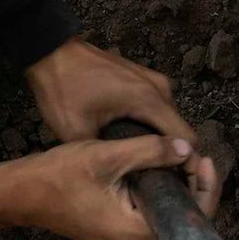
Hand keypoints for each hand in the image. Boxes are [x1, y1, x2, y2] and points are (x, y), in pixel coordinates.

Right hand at [0, 131, 205, 239]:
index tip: (201, 158)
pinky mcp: (116, 238)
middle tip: (191, 155)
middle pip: (181, 220)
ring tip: (179, 160)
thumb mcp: (108, 155)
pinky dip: (158, 197)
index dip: (204, 187)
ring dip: (175, 190)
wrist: (23, 193)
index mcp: (135, 235)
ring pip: (166, 218)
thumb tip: (187, 149)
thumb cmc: (59, 176)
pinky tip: (159, 173)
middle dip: (191, 186)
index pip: (191, 218)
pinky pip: (149, 219)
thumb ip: (151, 151)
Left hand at [27, 39, 211, 208]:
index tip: (175, 187)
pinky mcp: (142, 78)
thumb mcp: (77, 132)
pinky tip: (129, 141)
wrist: (51, 52)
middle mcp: (160, 89)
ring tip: (139, 164)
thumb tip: (127, 179)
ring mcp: (152, 80)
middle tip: (152, 181)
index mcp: (150, 100)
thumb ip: (108, 155)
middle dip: (169, 155)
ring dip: (158, 140)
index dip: (185, 165)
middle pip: (178, 131)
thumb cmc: (63, 90)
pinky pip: (155, 108)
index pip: (187, 139)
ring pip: (166, 120)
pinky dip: (149, 126)